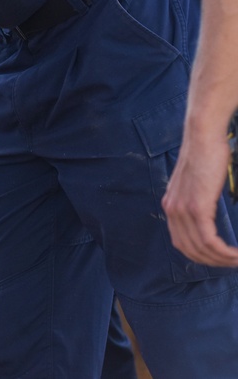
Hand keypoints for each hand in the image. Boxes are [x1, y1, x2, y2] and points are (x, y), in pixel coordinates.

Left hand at [162, 129, 237, 266]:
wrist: (202, 138)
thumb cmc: (206, 157)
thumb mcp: (197, 184)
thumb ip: (197, 201)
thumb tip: (207, 215)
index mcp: (170, 206)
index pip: (181, 242)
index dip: (200, 255)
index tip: (218, 260)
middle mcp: (172, 210)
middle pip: (189, 250)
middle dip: (212, 262)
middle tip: (232, 264)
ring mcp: (182, 210)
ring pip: (201, 248)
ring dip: (221, 259)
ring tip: (237, 260)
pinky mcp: (196, 207)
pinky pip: (209, 240)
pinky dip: (223, 251)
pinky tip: (235, 254)